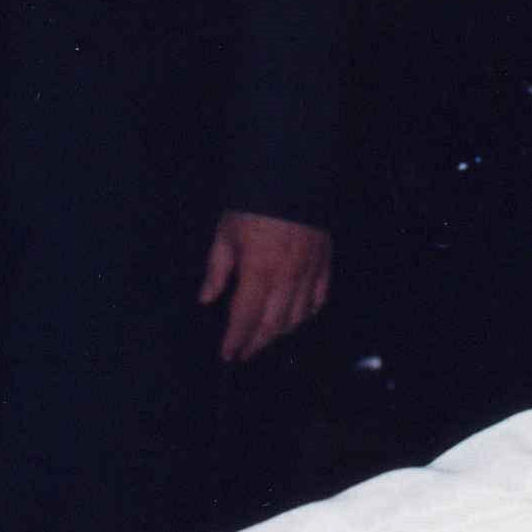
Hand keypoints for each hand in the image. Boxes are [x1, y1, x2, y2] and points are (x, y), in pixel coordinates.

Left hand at [199, 211, 330, 361]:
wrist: (293, 177)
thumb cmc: (253, 205)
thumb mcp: (226, 233)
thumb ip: (217, 269)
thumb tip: (207, 299)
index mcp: (259, 272)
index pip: (245, 317)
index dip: (235, 339)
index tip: (227, 354)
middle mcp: (287, 279)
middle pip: (272, 325)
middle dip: (256, 343)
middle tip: (244, 354)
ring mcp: (310, 273)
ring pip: (297, 318)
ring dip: (280, 334)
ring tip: (265, 339)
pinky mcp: (325, 264)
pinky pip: (319, 300)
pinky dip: (307, 315)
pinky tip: (297, 319)